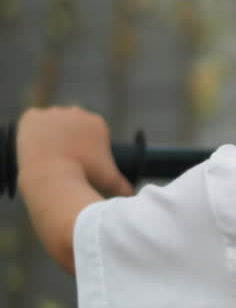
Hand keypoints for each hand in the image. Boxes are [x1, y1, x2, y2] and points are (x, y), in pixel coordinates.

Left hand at [17, 106, 132, 197]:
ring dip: (51, 134)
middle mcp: (76, 112)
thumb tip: (132, 194)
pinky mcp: (32, 116)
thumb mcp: (109, 181)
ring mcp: (53, 113)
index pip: (91, 131)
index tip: (81, 159)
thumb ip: (124, 185)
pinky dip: (31, 131)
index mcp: (97, 122)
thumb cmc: (84, 177)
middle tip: (65, 159)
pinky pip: (31, 121)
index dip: (86, 146)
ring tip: (48, 156)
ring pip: (52, 123)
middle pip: (72, 124)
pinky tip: (34, 145)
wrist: (52, 175)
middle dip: (69, 138)